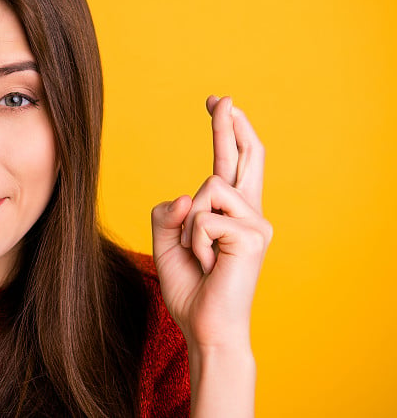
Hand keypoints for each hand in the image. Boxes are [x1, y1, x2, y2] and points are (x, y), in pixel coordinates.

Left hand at [151, 96, 272, 349]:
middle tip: (221, 97)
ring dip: (189, 226)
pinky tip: (207, 264)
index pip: (231, 162)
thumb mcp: (167, 241)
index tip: (219, 103)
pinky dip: (192, 242)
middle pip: (245, 155)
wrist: (205, 326)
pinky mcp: (254, 235)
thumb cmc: (191, 286)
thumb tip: (188, 196)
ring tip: (200, 257)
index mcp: (230, 211)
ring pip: (206, 188)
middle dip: (229, 124)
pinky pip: (203, 218)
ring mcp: (256, 222)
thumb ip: (170, 212)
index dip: (227, 130)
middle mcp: (250, 211)